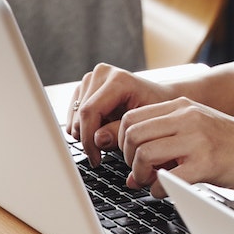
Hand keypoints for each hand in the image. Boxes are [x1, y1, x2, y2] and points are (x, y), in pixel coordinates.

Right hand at [66, 63, 180, 160]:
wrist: (159, 98)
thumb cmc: (156, 111)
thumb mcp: (144, 125)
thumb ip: (119, 133)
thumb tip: (98, 139)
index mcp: (118, 80)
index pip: (90, 111)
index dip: (88, 139)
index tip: (95, 159)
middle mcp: (102, 74)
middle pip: (80, 114)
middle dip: (87, 139)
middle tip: (100, 154)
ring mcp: (92, 78)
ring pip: (75, 115)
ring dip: (85, 133)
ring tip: (106, 138)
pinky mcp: (85, 86)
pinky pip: (74, 113)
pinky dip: (83, 126)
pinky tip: (101, 129)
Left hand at [116, 98, 233, 193]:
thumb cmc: (231, 142)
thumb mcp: (196, 126)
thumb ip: (165, 138)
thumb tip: (132, 168)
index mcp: (181, 106)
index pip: (131, 118)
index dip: (123, 141)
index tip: (132, 155)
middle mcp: (187, 118)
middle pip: (133, 135)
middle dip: (129, 159)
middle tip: (140, 172)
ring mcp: (197, 140)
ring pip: (145, 154)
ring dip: (141, 175)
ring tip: (152, 181)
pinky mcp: (206, 163)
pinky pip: (166, 179)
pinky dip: (159, 190)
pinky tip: (167, 191)